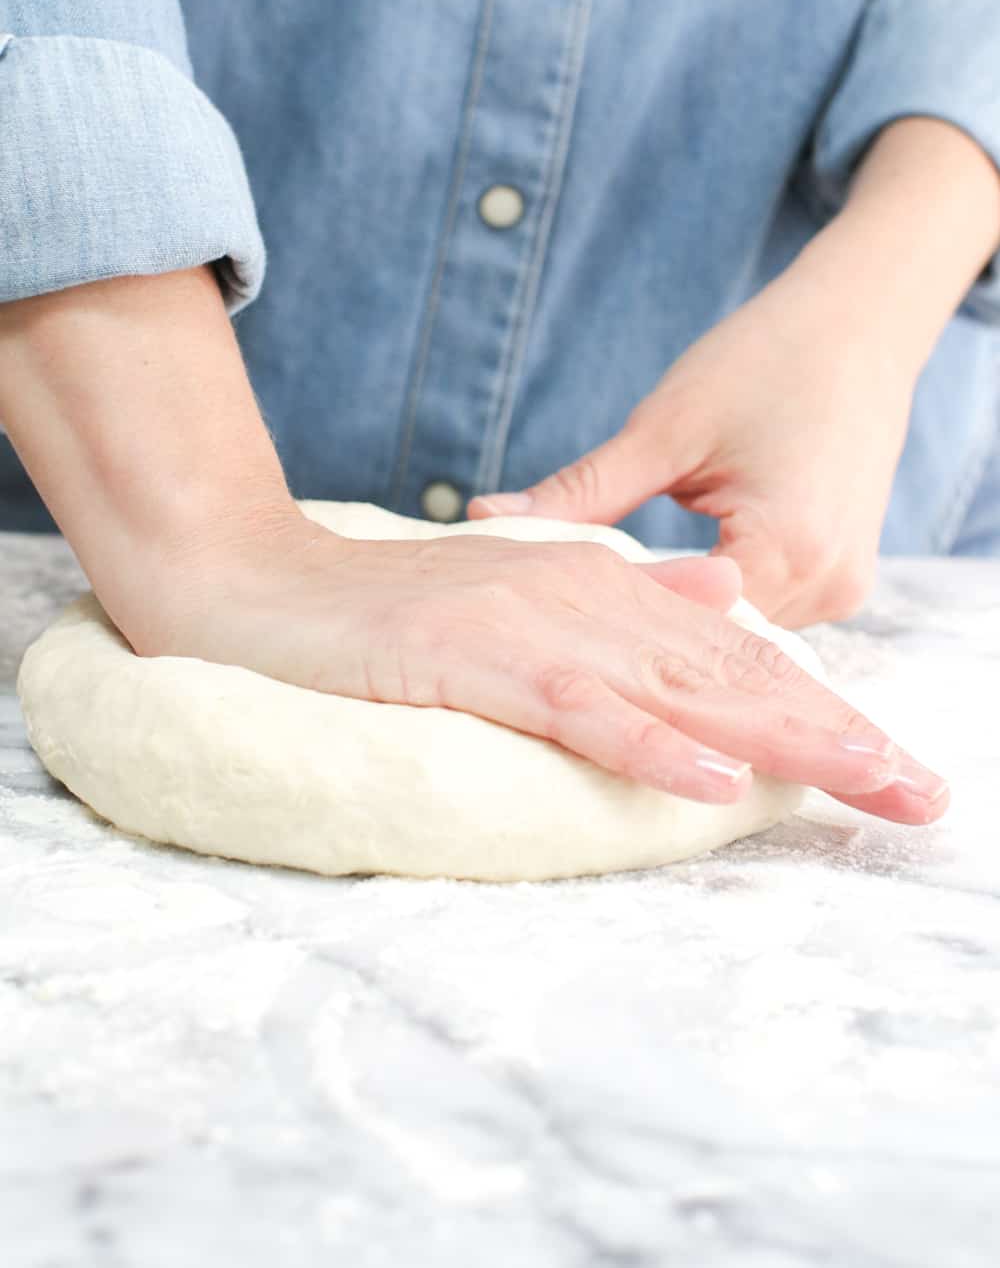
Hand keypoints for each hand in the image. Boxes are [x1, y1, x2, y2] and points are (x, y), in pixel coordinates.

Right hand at [133, 509, 947, 824]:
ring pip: (678, 687)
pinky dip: (648, 745)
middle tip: (922, 791)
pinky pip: (579, 709)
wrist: (270, 584)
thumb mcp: (523, 591)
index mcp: (600, 585)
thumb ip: (622, 594)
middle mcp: (585, 596)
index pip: (729, 649)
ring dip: (776, 737)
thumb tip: (716, 593)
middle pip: (729, 670)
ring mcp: (535, 625)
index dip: (816, 703)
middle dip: (832, 732)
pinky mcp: (479, 658)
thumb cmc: (390, 608)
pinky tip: (712, 778)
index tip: (890, 760)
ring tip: (866, 784)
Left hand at [469, 224, 916, 627]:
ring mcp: (842, 590)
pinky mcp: (841, 581)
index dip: (606, 620)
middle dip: (633, 624)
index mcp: (787, 547)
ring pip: (730, 632)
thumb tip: (483, 516)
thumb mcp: (662, 430)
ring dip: (672, 615)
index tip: (537, 611)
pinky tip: (659, 583)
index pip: (676, 622)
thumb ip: (581, 492)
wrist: (859, 326)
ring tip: (601, 600)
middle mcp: (827, 586)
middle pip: (705, 638)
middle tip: (552, 611)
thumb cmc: (764, 361)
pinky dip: (710, 599)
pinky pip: (762, 612)